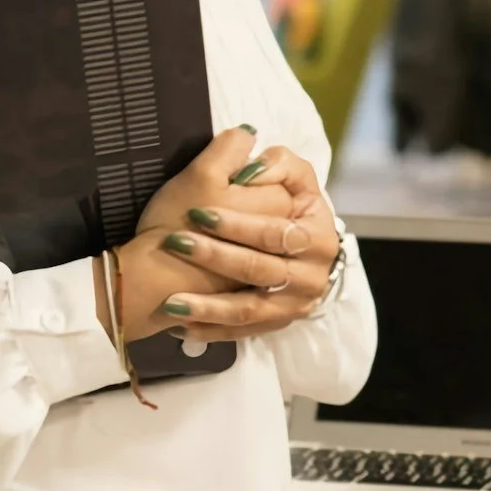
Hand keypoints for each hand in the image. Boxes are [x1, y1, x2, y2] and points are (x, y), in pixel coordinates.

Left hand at [119, 143, 340, 341]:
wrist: (289, 247)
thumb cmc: (280, 205)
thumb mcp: (292, 176)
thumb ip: (279, 163)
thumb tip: (255, 158)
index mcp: (317, 234)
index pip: (277, 231)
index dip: (239, 223)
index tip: (199, 213)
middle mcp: (312, 274)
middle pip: (260, 268)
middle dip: (216, 257)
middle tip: (177, 245)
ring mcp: (294, 304)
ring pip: (249, 308)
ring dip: (209, 306)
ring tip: (173, 304)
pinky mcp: (275, 324)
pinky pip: (241, 332)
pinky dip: (210, 329)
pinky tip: (178, 324)